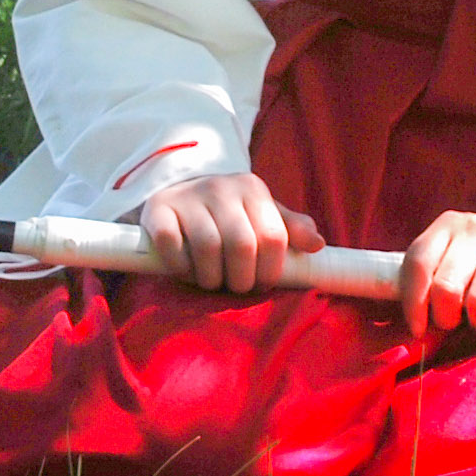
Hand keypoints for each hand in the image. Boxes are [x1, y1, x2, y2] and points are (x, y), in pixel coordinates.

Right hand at [136, 172, 324, 292]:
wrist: (180, 192)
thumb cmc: (230, 213)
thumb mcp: (262, 215)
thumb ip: (291, 229)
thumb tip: (317, 244)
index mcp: (252, 189)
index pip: (273, 237)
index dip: (270, 270)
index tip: (262, 284)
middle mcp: (221, 187)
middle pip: (242, 245)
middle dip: (241, 279)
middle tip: (236, 287)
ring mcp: (188, 196)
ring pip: (207, 247)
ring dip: (211, 278)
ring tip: (212, 282)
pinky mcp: (158, 209)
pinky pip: (170, 245)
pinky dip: (180, 267)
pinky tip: (186, 270)